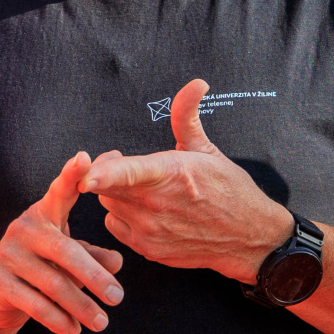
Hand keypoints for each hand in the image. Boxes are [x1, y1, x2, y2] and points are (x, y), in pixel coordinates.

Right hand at [0, 152, 125, 333]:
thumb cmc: (39, 269)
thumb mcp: (67, 260)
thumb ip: (93, 257)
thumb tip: (118, 262)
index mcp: (43, 215)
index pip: (59, 191)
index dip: (71, 175)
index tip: (84, 157)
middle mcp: (23, 229)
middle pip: (66, 251)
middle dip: (95, 277)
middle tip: (119, 298)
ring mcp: (8, 255)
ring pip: (53, 283)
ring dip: (81, 306)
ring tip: (102, 323)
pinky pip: (34, 304)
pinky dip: (58, 320)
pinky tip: (74, 331)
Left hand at [83, 80, 294, 283]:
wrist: (248, 237)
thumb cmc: (229, 190)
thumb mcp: (208, 149)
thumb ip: (187, 115)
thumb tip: (196, 84)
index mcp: (171, 173)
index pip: (128, 173)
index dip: (101, 173)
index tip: (84, 176)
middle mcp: (156, 205)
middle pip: (106, 185)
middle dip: (108, 171)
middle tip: (127, 165)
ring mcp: (151, 230)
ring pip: (109, 205)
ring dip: (117, 194)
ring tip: (142, 190)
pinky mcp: (148, 249)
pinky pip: (115, 226)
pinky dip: (122, 217)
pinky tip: (144, 211)